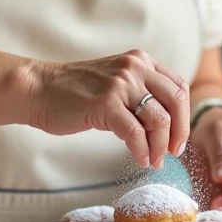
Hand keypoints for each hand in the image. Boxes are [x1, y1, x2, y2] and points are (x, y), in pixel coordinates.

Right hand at [27, 50, 189, 169]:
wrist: (38, 89)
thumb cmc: (73, 92)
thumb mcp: (114, 83)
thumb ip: (138, 94)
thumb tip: (163, 126)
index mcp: (140, 61)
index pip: (178, 87)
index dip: (184, 116)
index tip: (177, 139)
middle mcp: (134, 67)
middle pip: (177, 101)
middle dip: (179, 132)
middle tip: (173, 153)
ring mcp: (120, 84)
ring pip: (159, 119)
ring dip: (160, 147)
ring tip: (154, 161)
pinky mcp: (105, 104)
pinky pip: (135, 133)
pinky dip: (142, 151)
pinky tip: (140, 160)